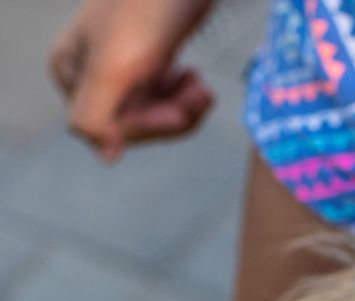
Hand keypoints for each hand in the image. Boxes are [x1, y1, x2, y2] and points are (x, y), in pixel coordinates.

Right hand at [48, 0, 217, 161]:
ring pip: (154, 114)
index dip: (148, 127)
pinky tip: (196, 79)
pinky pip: (165, 100)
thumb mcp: (112, 67)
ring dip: (184, 107)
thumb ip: (95, 113)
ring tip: (203, 88)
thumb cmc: (142, 9)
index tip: (181, 112)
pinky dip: (185, 96)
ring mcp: (119, 69)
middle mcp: (89, 74)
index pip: (108, 128)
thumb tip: (103, 153)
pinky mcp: (148, 64)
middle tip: (203, 95)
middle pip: (134, 125)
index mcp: (70, 72)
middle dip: (172, 115)